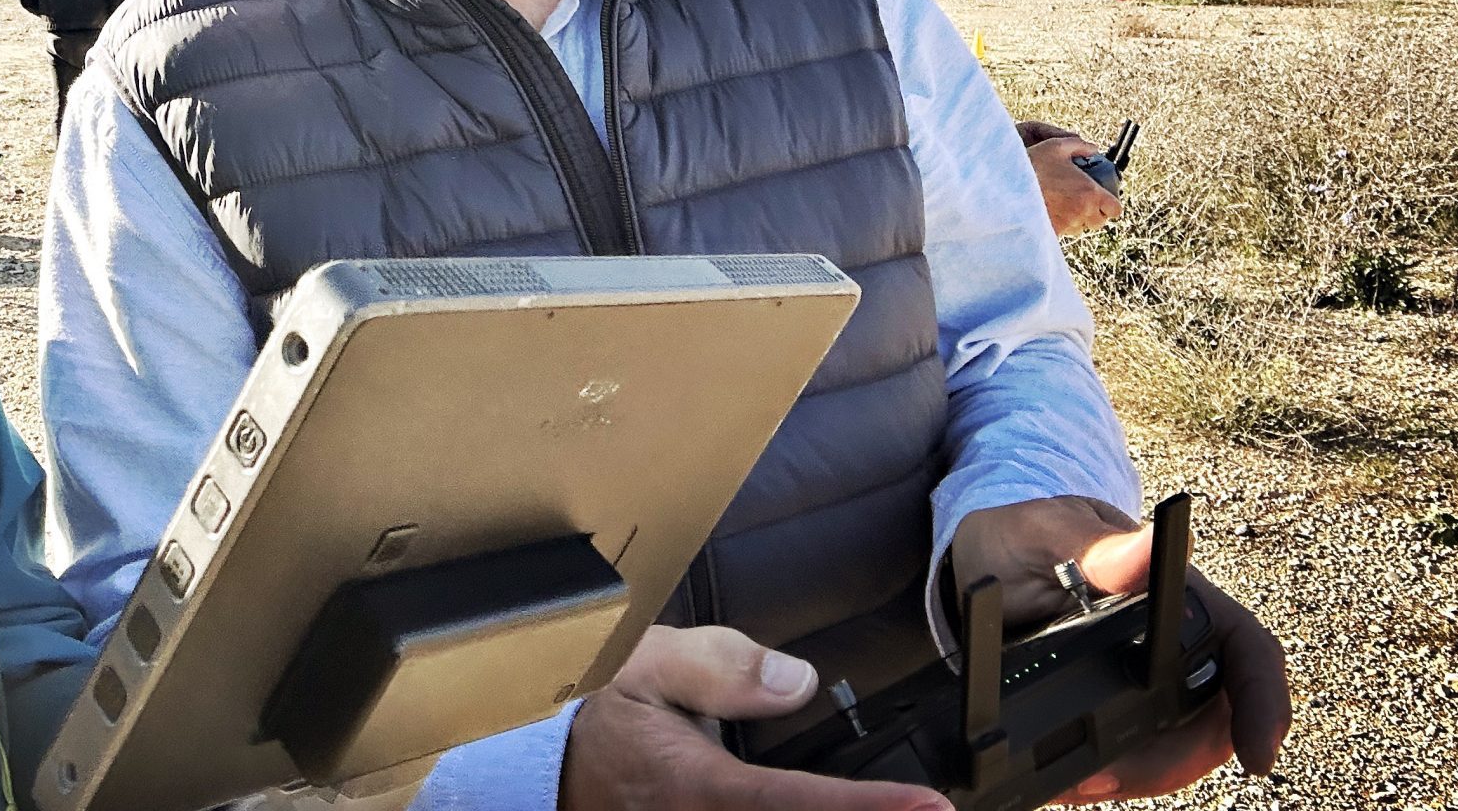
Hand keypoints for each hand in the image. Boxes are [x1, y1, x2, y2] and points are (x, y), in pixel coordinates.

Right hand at [561, 625, 951, 810]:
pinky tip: (843, 805)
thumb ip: (718, 667)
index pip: (796, 804)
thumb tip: (797, 680)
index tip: (931, 809)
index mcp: (694, 788)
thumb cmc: (584, 708)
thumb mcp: (641, 662)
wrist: (526, 758)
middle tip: (931, 809)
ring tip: (899, 807)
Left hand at [951, 498, 1291, 800]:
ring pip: (1179, 747)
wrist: (981, 565)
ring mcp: (1155, 681)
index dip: (1264, 703)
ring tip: (1082, 780)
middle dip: (1175, 758)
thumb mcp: (1045, 534)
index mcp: (1178, 591)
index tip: (1256, 754)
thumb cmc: (1022, 538)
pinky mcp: (1122, 709)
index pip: (1246, 649)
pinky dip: (1115, 771)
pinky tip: (1080, 776)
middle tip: (1107, 775)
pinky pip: (1139, 755)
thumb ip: (1097, 547)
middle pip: (1217, 718)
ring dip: (1141, 771)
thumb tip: (1149, 543)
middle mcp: (1180, 642)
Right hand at [1020, 129, 1122, 235]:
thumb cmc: (1033, 165)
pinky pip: (1064, 231)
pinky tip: (1050, 209)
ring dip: (1077, 218)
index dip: (1111, 203)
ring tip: (1063, 204)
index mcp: (1089, 193)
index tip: (1102, 197)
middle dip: (1094, 212)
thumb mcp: (1056, 146)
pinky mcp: (1052, 231)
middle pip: (1100, 222)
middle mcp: (1082, 212)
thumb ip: (1080, 145)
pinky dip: (1061, 223)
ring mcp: (1067, 224)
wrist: (1006, 185)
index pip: (1115, 209)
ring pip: (1081, 227)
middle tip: (1082, 199)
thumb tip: (1093, 149)